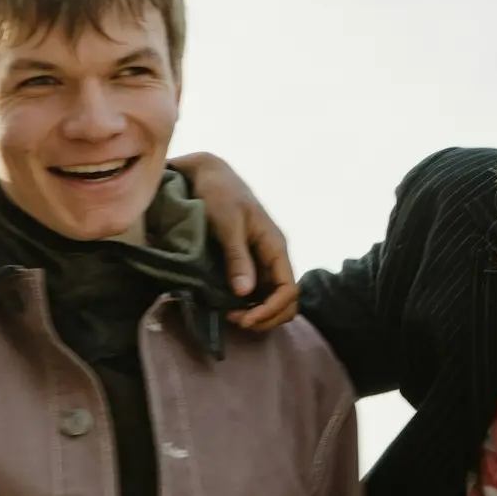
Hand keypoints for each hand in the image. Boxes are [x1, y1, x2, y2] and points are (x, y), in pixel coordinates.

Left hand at [170, 152, 298, 329]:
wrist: (208, 174)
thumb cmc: (220, 194)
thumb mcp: (228, 224)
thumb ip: (237, 257)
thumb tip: (246, 293)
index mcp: (276, 246)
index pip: (288, 289)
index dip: (270, 310)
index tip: (243, 319)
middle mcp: (274, 256)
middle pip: (287, 300)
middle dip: (266, 317)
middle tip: (235, 321)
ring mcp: (262, 260)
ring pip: (272, 298)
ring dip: (257, 313)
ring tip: (230, 316)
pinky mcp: (248, 261)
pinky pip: (257, 291)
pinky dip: (248, 305)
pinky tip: (227, 305)